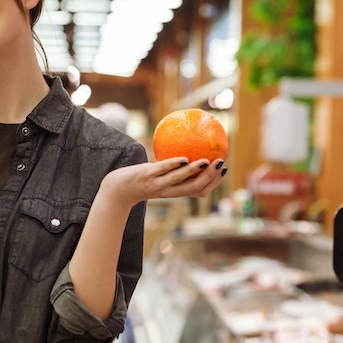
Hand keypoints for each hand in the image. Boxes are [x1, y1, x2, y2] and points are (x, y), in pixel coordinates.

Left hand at [100, 157, 226, 209]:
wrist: (118, 189)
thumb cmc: (141, 180)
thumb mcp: (159, 175)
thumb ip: (172, 168)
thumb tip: (187, 150)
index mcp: (175, 192)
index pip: (199, 191)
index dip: (213, 183)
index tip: (224, 170)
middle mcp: (169, 191)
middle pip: (194, 187)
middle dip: (210, 177)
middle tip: (221, 164)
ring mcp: (158, 184)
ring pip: (180, 180)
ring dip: (196, 171)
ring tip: (207, 161)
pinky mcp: (147, 176)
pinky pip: (164, 170)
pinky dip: (175, 165)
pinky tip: (185, 158)